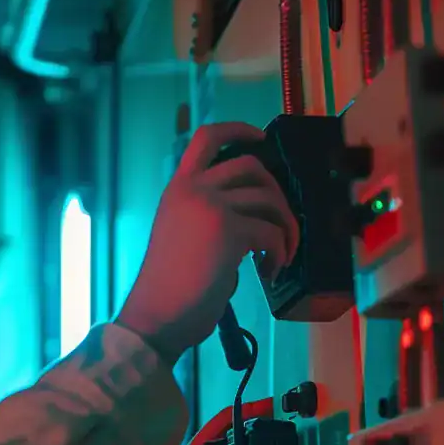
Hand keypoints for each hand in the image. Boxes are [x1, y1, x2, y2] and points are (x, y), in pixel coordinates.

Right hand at [115, 122, 299, 361]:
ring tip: (279, 256)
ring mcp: (210, 207)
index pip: (207, 137)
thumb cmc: (170, 286)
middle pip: (252, 165)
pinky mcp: (228, 232)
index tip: (261, 139)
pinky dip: (279, 253)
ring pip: (269, 198)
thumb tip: (255, 213)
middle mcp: (193, 190)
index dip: (239, 129)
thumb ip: (210, 213)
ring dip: (286, 228)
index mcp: (178, 188)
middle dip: (277, 194)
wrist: (157, 315)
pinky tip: (268, 271)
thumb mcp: (183, 233)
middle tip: (281, 226)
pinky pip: (272, 233)